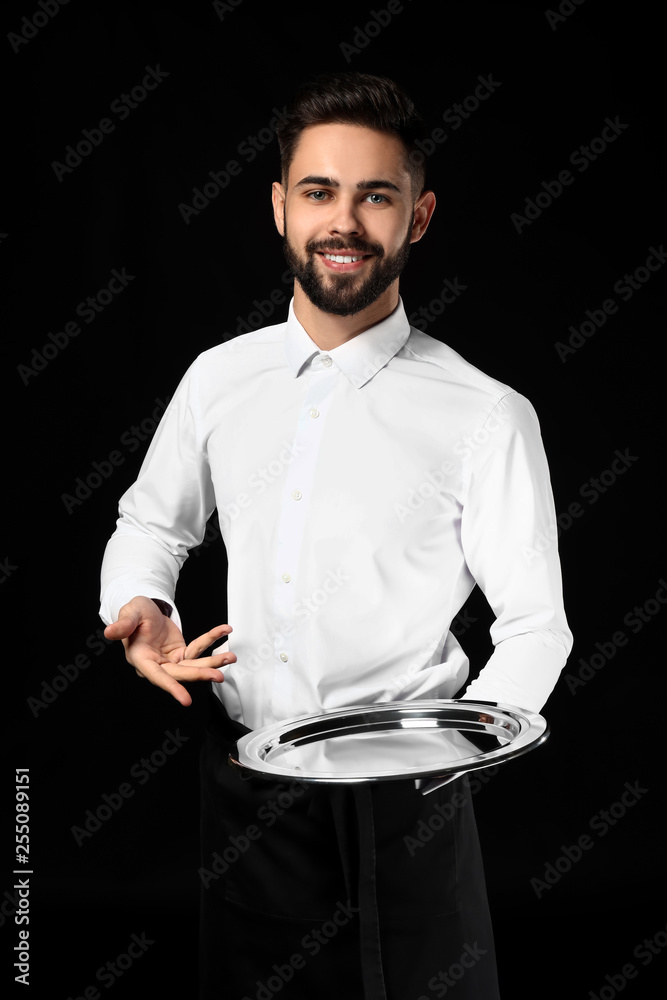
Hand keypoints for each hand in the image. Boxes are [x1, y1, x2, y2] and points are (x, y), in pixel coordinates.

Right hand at [104, 596, 235, 705]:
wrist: (145, 610)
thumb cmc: (135, 613)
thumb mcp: (130, 613)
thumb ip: (124, 624)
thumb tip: (109, 632)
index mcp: (141, 658)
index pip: (157, 676)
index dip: (171, 687)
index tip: (185, 700)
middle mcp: (157, 664)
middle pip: (181, 673)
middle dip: (200, 674)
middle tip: (218, 675)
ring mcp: (170, 660)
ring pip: (193, 665)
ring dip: (212, 662)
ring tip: (230, 657)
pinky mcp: (181, 653)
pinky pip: (198, 648)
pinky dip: (212, 640)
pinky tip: (224, 631)